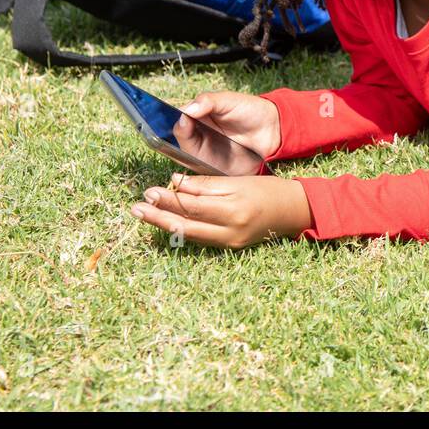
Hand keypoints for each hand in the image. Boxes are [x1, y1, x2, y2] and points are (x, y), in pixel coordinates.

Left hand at [130, 172, 312, 248]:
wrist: (293, 211)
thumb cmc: (267, 191)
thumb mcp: (237, 181)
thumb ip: (206, 184)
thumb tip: (176, 182)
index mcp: (233, 210)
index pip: (193, 206)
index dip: (169, 200)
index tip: (149, 191)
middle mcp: (230, 231)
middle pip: (186, 225)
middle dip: (159, 217)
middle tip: (136, 208)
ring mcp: (229, 242)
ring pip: (190, 235)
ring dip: (165, 224)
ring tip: (144, 215)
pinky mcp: (229, 247)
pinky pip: (201, 238)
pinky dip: (183, 229)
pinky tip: (167, 222)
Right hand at [172, 92, 281, 175]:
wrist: (273, 130)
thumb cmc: (251, 111)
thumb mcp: (229, 100)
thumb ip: (208, 101)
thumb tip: (188, 110)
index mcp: (198, 116)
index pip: (179, 117)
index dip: (175, 117)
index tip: (181, 116)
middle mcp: (198, 134)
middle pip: (178, 136)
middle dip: (179, 131)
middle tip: (185, 125)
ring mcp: (204, 151)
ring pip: (184, 152)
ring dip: (185, 147)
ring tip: (194, 142)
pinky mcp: (212, 166)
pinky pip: (198, 168)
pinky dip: (194, 163)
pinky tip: (197, 157)